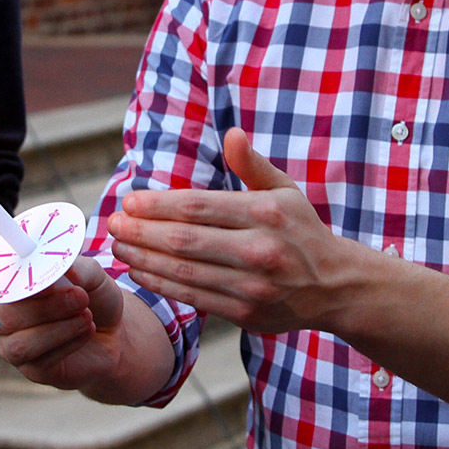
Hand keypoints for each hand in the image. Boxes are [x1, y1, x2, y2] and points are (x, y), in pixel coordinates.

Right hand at [0, 257, 128, 389]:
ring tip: (87, 316)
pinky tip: (87, 330)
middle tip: (80, 297)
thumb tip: (65, 267)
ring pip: (19, 345)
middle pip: (2, 318)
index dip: (17, 283)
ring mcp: (15, 347)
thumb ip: (77, 268)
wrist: (112, 333)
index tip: (47, 280)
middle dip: (44, 307)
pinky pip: (41, 361)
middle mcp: (4, 318)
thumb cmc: (93, 298)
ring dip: (58, 329)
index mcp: (10, 288)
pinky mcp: (34, 371)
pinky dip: (69, 343)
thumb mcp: (93, 276)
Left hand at [110, 127, 362, 334]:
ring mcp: (252, 286)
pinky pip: (193, 297)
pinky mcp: (246, 313)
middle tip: (112, 223)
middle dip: (141, 231)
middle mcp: (259, 250)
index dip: (157, 205)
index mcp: (266, 213)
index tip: (129, 202)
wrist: (335, 286)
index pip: (198, 207)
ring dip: (143, 258)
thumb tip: (232, 134)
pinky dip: (161, 284)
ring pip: (184, 271)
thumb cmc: (301, 231)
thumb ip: (253, 165)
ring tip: (118, 246)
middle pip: (184, 240)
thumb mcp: (285, 190)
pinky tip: (139, 270)